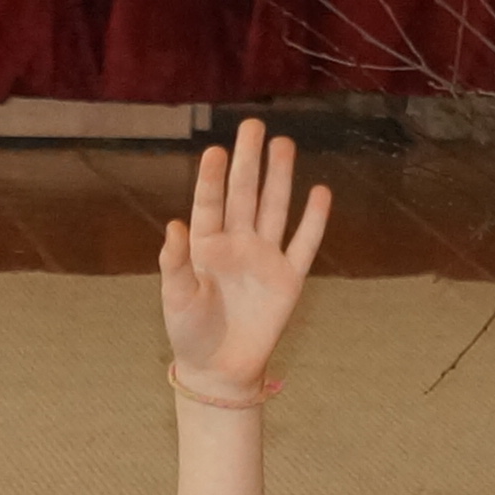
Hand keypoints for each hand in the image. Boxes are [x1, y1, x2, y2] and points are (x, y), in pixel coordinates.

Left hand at [159, 116, 329, 393]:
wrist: (219, 369)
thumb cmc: (190, 333)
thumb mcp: (176, 300)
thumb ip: (174, 265)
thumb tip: (174, 226)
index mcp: (205, 246)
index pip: (210, 204)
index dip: (212, 178)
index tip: (216, 150)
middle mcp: (236, 244)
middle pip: (245, 195)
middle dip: (248, 161)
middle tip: (253, 125)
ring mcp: (264, 258)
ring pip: (275, 209)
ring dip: (279, 178)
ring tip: (283, 144)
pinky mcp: (289, 279)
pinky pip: (304, 245)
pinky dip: (314, 220)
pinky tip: (320, 192)